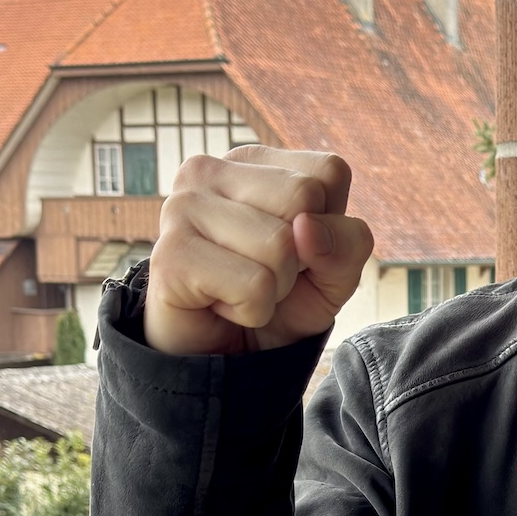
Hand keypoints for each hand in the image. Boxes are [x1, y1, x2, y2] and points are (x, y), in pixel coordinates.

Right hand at [143, 146, 374, 355]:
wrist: (226, 355)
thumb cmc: (281, 298)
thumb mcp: (337, 270)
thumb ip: (348, 242)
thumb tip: (307, 228)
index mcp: (252, 160)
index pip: (329, 172)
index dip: (329, 223)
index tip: (296, 246)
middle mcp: (209, 171)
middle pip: (304, 198)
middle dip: (301, 254)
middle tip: (266, 271)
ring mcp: (181, 209)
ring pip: (280, 246)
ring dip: (276, 287)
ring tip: (241, 288)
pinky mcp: (169, 257)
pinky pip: (253, 287)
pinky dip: (252, 310)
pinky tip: (222, 304)